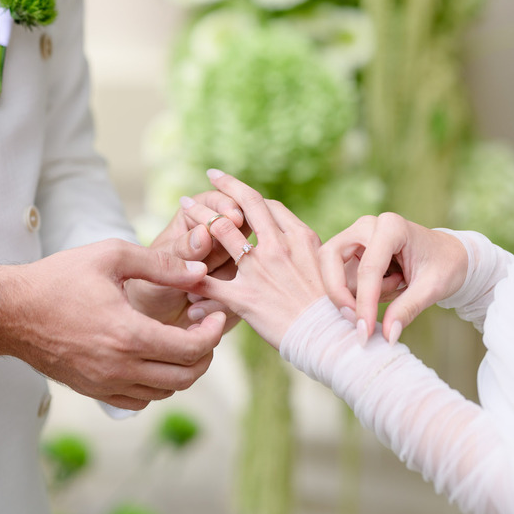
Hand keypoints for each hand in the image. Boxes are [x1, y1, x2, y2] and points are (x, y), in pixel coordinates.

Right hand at [0, 240, 226, 409]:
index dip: (213, 333)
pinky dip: (157, 383)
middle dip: (206, 352)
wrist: (12, 310)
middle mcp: (119, 367)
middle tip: (205, 326)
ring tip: (183, 337)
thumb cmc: (60, 277)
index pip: (191, 348)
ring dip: (184, 368)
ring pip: (165, 391)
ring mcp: (105, 383)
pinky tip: (155, 355)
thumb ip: (161, 263)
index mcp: (128, 334)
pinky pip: (140, 400)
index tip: (215, 313)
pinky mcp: (94, 390)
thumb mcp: (112, 256)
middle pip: (185, 376)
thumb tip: (200, 270)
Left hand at [127, 190, 246, 329]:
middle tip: (203, 270)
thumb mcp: (161, 265)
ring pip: (245, 261)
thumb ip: (182, 250)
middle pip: (240, 231)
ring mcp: (230, 263)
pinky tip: (196, 309)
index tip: (233, 218)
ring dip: (220, 279)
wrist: (154, 320)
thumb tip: (204, 234)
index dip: (228, 207)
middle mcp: (217, 238)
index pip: (219, 201)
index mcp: (196, 219)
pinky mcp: (238, 289)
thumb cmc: (150, 284)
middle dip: (225, 250)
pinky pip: (243, 290)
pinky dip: (221, 300)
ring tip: (189, 294)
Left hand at [180, 171, 324, 348]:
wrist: (331, 338)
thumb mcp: (326, 266)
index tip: (236, 189)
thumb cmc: (333, 307)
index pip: (268, 206)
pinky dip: (193, 278)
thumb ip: (307, 248)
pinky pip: (210, 282)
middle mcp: (278, 246)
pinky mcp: (246, 297)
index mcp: (299, 237)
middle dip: (225, 187)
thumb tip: (296, 238)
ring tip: (186, 205)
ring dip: (200, 216)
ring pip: (222, 230)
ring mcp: (260, 270)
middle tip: (211, 176)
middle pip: (245, 205)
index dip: (248, 195)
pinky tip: (181, 271)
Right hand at [320, 213, 468, 344]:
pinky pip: (341, 274)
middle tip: (359, 321)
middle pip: (331, 258)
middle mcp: (367, 225)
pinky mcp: (352, 248)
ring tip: (396, 288)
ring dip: (357, 291)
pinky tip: (388, 286)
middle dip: (340, 293)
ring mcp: (357, 235)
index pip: (368, 268)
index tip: (365, 332)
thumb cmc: (444, 266)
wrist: (450, 255)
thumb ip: (407, 310)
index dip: (364, 303)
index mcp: (391, 226)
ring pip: (333, 269)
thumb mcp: (431, 289)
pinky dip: (358, 289)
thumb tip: (387, 337)